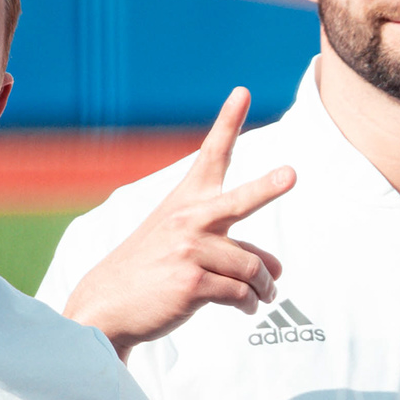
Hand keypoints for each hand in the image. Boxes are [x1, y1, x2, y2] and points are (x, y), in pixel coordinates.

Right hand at [62, 88, 292, 351]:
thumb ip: (233, 250)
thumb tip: (279, 271)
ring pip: (252, 267)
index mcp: (184, 202)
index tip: (242, 92)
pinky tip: (247, 307)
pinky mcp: (192, 282)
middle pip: (239, 201)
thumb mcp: (185, 249)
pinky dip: (249, 303)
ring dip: (265, 287)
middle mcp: (187, 220)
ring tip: (265, 296)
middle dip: (267, 187)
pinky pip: (241, 293)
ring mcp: (189, 250)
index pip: (211, 155)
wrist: (107, 306)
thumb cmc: (150, 274)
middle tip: (291, 175)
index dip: (227, 122)